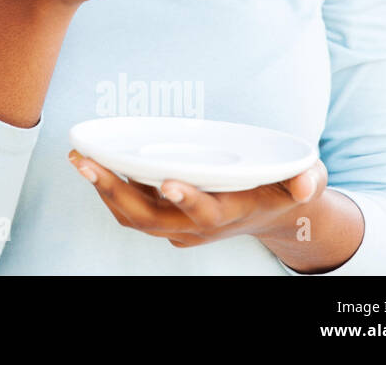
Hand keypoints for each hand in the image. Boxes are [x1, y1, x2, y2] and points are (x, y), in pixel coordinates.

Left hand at [68, 149, 328, 247]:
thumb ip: (307, 179)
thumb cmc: (284, 188)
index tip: (167, 181)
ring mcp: (179, 226)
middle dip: (117, 192)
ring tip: (78, 160)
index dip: (187, 199)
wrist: (272, 216)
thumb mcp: (306, 180)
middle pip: (151, 218)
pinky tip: (89, 163)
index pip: (206, 212)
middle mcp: (199, 226)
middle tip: (88, 164)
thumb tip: (305, 180)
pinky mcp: (166, 218)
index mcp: (231, 212)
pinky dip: (108, 189)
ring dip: (103, 190)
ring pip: (134, 217)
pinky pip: (130, 211)